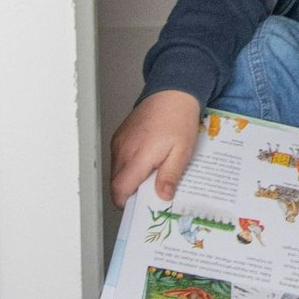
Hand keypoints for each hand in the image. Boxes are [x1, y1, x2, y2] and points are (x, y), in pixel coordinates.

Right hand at [109, 90, 201, 207]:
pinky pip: (118, 158)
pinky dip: (128, 165)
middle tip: (150, 192)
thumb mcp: (182, 151)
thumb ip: (169, 176)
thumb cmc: (179, 118)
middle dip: (130, 193)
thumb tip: (162, 197)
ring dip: (130, 179)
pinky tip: (146, 161)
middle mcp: (123, 149)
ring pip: (116, 172)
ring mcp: (119, 142)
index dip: (126, 204)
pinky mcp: (119, 136)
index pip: (119, 190)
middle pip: (116, 184)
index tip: (140, 206)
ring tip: (151, 174)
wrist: (174, 91)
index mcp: (137, 155)